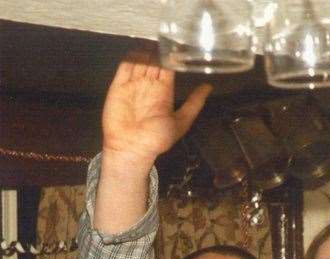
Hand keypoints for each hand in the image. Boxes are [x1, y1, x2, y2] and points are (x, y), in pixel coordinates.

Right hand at [101, 51, 210, 168]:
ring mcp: (133, 85)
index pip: (167, 69)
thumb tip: (209, 87)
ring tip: (151, 40)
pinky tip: (137, 49)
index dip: (171, 58)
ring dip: (145, 52)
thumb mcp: (182, 121)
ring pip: (140, 62)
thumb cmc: (158, 138)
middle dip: (158, 51)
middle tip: (163, 38)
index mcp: (164, 92)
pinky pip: (124, 68)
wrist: (133, 148)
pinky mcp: (118, 86)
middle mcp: (149, 86)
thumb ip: (194, 103)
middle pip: (153, 62)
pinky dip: (130, 58)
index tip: (177, 45)